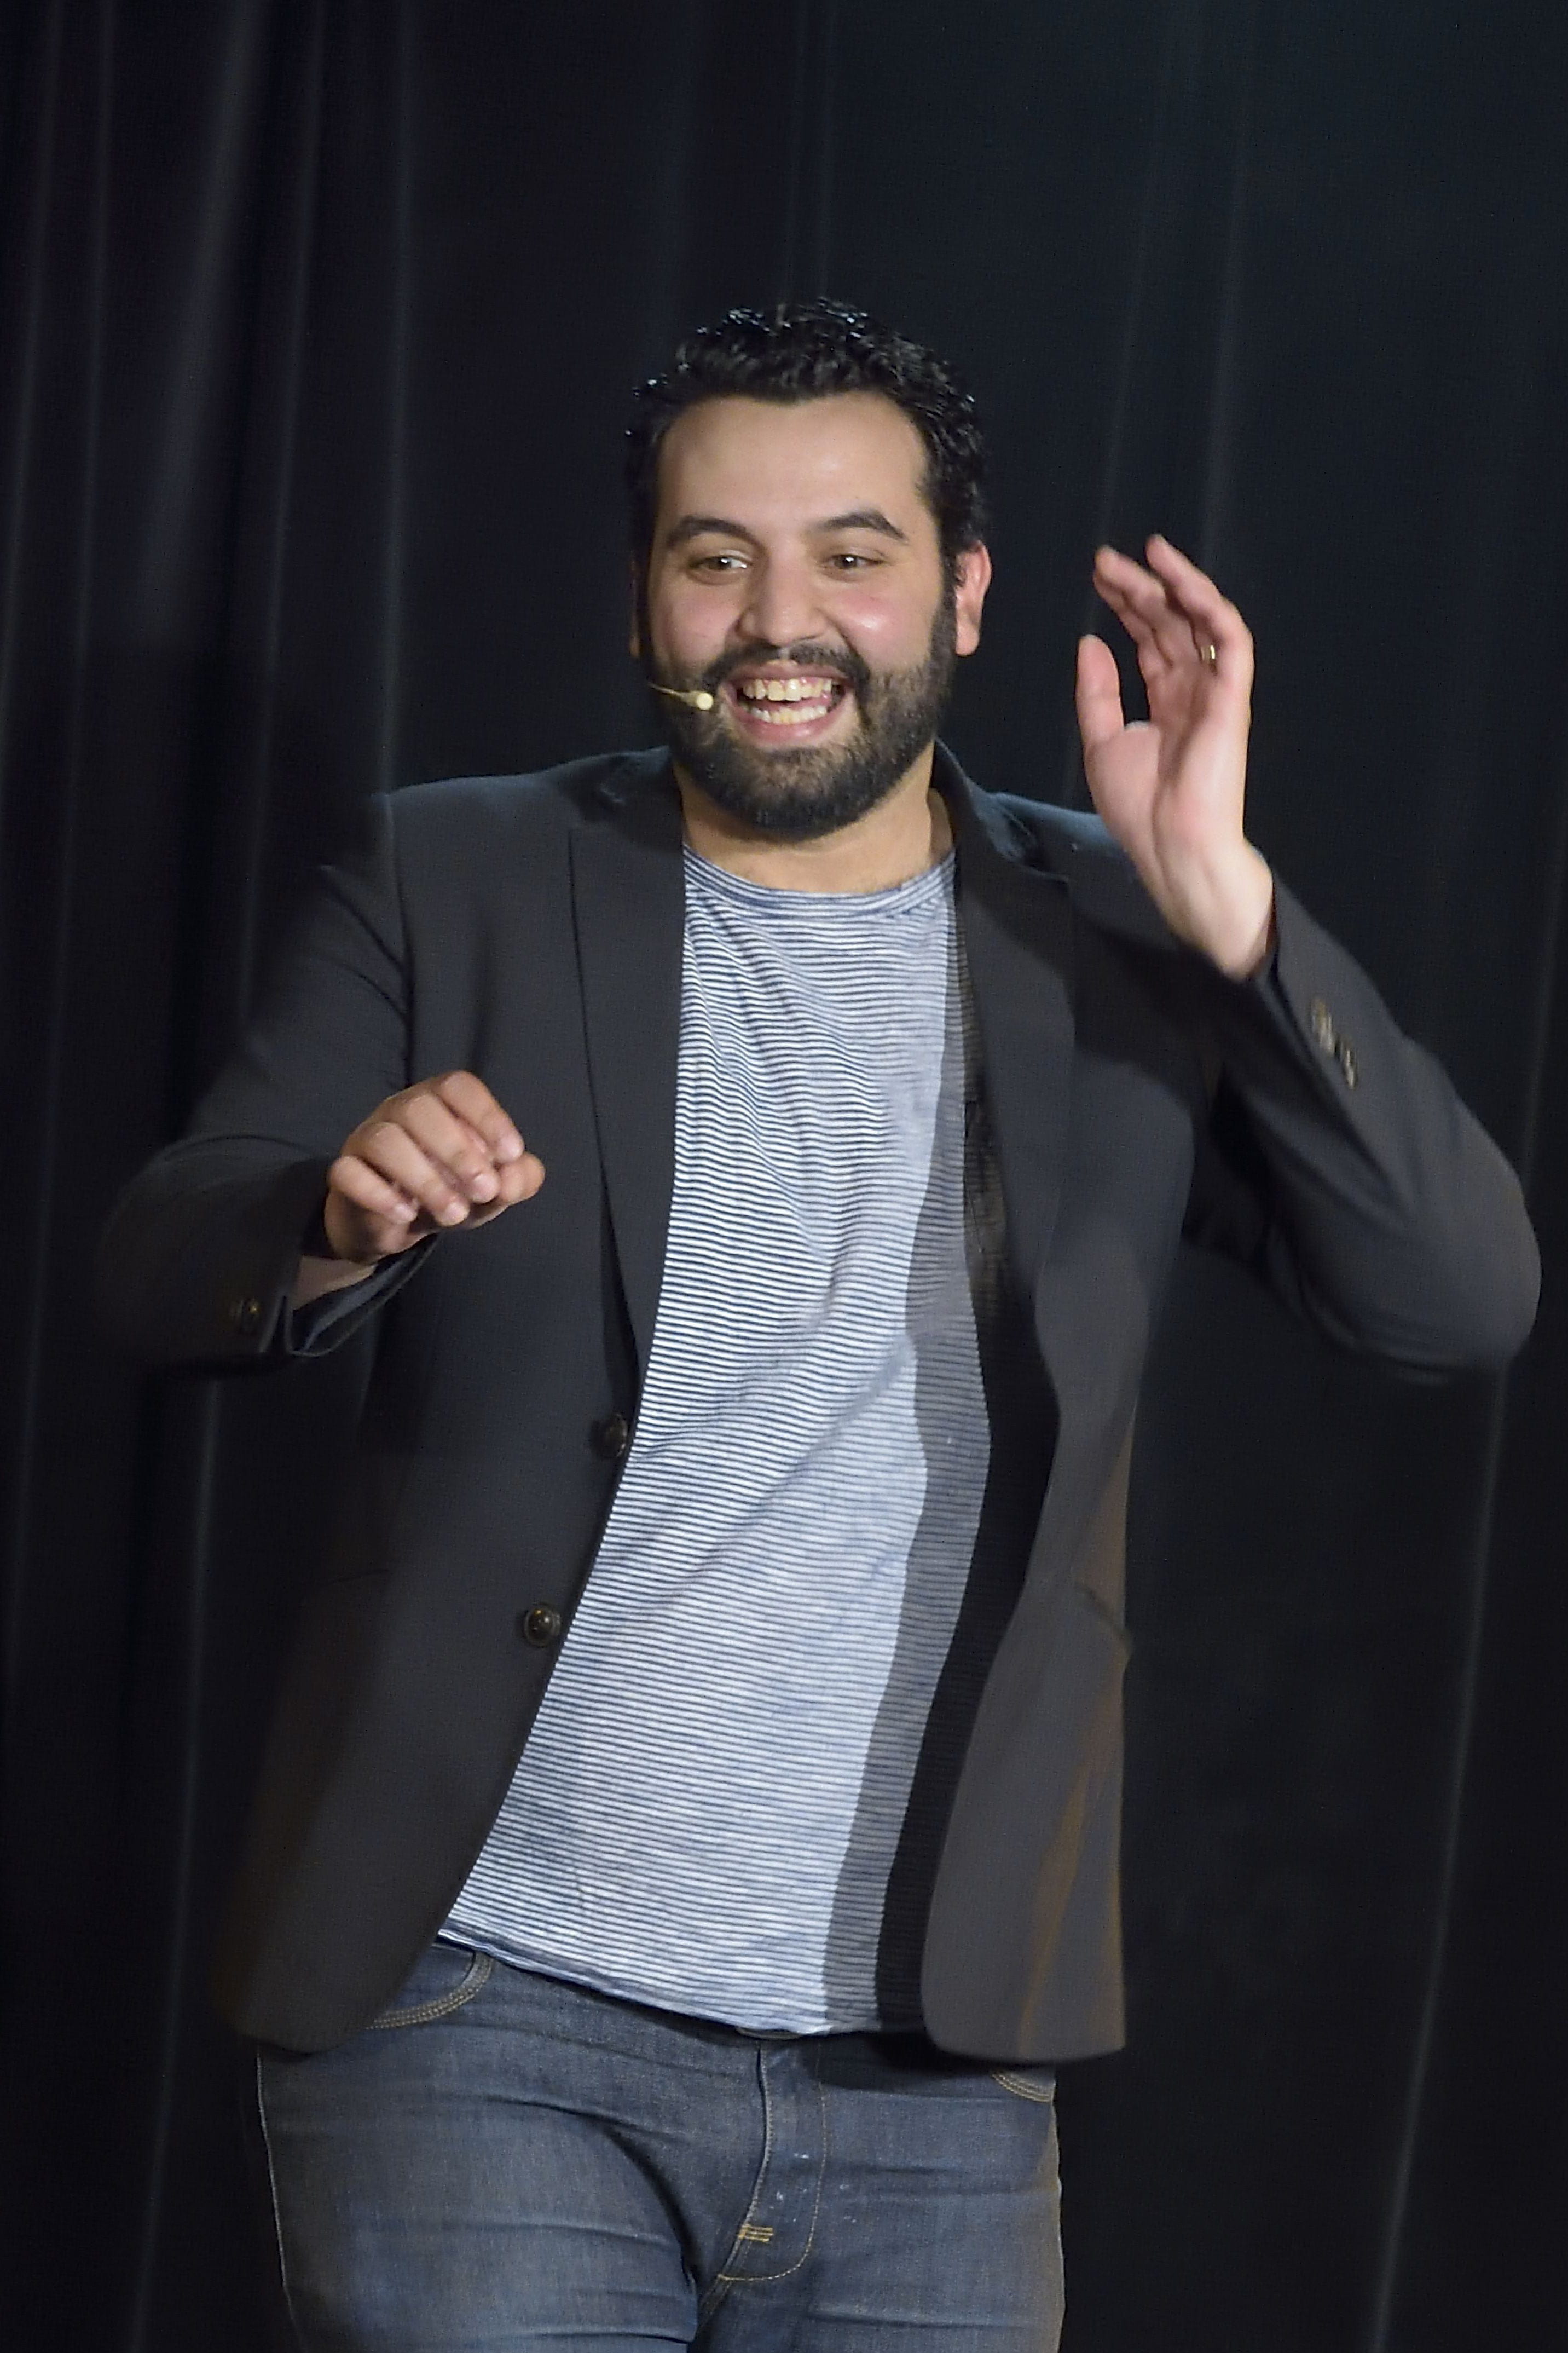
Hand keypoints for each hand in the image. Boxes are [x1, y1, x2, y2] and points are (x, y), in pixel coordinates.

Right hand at [319, 1071, 544, 1265]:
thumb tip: (517, 1177)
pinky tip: (407, 1214)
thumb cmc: (451, 1189)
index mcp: (439, 1101)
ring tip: (453, 1214)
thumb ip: (515, 1181)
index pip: (458, 1086)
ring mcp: (366, 1137)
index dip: (487, 1116)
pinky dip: (379, 1194)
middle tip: (484, 1191)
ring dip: (425, 1179)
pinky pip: (348, 1172)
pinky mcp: (344, 1171)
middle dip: (458, 1152)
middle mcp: (400, 1109)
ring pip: (385, 1140)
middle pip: (420, 1108)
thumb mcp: (491, 1190)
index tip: (511, 1155)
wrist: (400, 1224)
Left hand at [1076, 536, 1274, 976]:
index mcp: (1166, 701)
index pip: (1150, 639)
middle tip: (1107, 560)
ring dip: (1176, 586)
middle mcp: (1193, 690)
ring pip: (1201, 623)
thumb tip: (1091, 642)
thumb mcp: (1101, 743)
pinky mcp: (1232, 699)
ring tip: (1148, 553)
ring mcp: (1215, 692)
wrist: (1170, 846)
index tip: (1099, 577)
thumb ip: (1098, 693)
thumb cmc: (1139, 808)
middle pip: (1170, 624)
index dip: (1126, 605)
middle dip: (1140, 588)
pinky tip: (1182, 584)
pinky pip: (1230, 642)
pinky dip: (1210, 609)